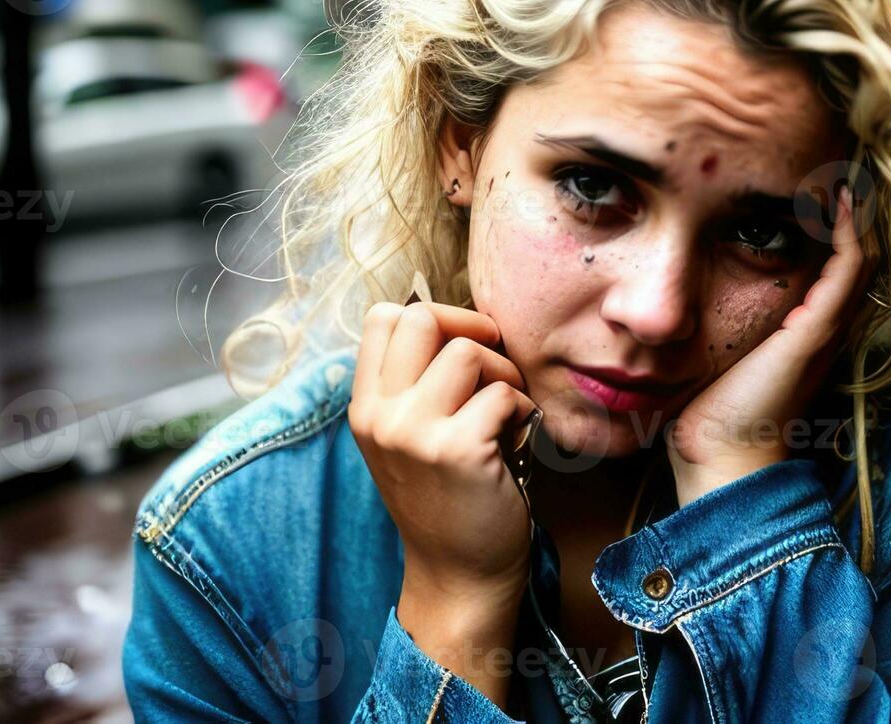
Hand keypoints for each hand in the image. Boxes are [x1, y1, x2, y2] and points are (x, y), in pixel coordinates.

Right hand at [349, 300, 538, 608]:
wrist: (460, 575)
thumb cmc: (449, 498)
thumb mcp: (412, 437)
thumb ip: (420, 384)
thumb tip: (465, 323)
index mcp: (366, 407)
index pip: (384, 317)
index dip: (435, 316)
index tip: (465, 345)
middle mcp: (380, 416)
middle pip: (421, 319)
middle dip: (471, 332)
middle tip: (494, 369)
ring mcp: (413, 433)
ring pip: (468, 352)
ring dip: (504, 375)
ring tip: (507, 411)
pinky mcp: (457, 450)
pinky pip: (504, 394)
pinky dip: (524, 410)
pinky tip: (517, 440)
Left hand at [666, 183, 869, 503]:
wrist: (720, 457)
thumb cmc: (705, 411)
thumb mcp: (709, 350)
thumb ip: (705, 320)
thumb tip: (669, 296)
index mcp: (803, 330)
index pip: (831, 262)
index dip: (829, 222)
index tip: (808, 181)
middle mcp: (824, 325)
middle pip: (854, 252)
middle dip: (846, 207)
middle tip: (832, 163)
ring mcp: (826, 325)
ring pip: (860, 253)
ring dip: (852, 210)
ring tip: (838, 168)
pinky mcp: (818, 327)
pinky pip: (849, 266)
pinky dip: (848, 229)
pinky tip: (836, 198)